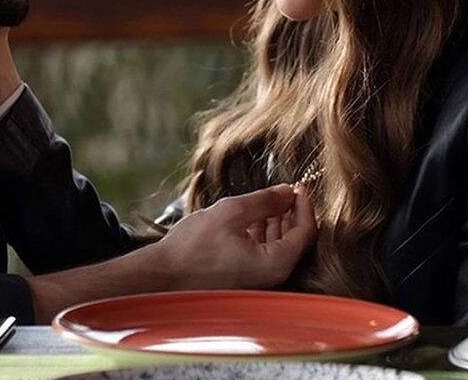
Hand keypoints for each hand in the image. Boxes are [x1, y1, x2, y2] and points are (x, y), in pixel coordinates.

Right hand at [155, 184, 316, 289]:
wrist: (161, 276)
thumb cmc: (192, 248)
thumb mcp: (231, 212)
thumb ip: (265, 200)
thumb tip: (287, 191)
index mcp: (275, 264)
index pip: (306, 231)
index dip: (304, 205)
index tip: (298, 186)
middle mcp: (272, 278)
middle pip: (295, 240)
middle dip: (290, 212)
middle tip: (284, 190)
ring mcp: (257, 281)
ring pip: (278, 246)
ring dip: (275, 221)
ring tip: (266, 200)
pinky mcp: (243, 280)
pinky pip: (262, 254)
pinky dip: (261, 234)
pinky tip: (250, 218)